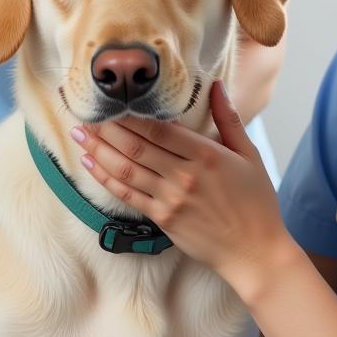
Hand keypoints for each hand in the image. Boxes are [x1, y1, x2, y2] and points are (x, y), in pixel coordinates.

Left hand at [72, 81, 291, 298]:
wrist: (253, 251)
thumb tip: (215, 85)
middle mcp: (184, 176)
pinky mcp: (162, 219)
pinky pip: (127, 195)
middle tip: (86, 114)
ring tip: (80, 135)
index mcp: (207, 155)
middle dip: (108, 129)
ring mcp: (170, 199)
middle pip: (136, 146)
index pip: (160, 129)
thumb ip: (229, 119)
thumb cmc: (256, 201)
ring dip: (99, 151)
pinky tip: (91, 164)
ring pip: (126, 169)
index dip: (132, 116)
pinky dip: (106, 178)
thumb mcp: (249, 155)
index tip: (114, 102)